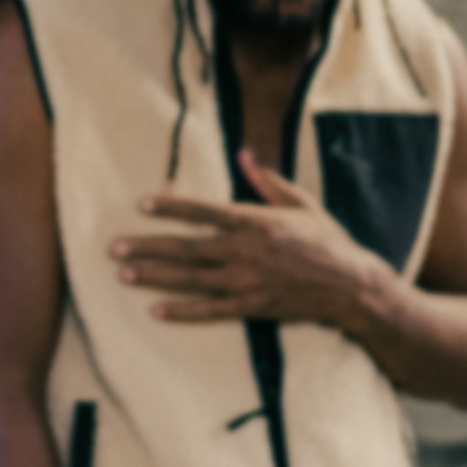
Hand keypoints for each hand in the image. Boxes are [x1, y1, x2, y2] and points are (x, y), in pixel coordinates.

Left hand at [110, 149, 386, 329]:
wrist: (354, 286)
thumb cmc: (328, 240)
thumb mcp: (301, 203)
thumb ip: (267, 181)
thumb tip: (243, 154)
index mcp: (255, 221)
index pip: (202, 210)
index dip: (170, 207)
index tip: (140, 204)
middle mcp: (245, 250)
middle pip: (186, 247)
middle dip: (147, 246)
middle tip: (113, 247)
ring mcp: (247, 280)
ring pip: (191, 278)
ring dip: (154, 276)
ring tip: (122, 273)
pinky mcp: (253, 306)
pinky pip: (211, 310)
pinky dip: (182, 311)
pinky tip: (156, 311)